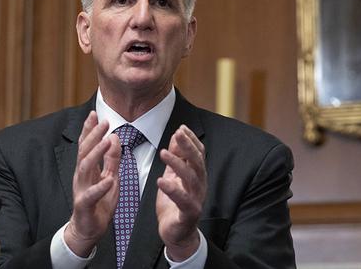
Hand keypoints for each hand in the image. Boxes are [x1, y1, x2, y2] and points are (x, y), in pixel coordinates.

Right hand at [65, 111, 120, 256]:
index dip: (89, 129)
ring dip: (96, 153)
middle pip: (84, 151)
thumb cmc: (98, 202)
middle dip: (93, 135)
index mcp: (87, 168)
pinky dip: (100, 187)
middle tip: (104, 122)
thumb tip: (114, 137)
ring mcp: (81, 190)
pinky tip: (110, 180)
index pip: (86, 144)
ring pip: (85, 167)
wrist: (87, 229)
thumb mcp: (110, 177)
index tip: (95, 113)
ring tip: (107, 141)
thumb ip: (112, 159)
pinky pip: (91, 195)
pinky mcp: (84, 205)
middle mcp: (81, 176)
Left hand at [156, 125, 206, 261]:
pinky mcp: (189, 214)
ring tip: (164, 153)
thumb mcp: (173, 176)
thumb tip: (177, 136)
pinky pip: (183, 200)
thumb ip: (177, 158)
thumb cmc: (174, 203)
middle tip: (178, 133)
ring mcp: (196, 199)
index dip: (191, 140)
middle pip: (197, 162)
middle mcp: (199, 185)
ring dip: (177, 164)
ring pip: (191, 178)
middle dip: (188, 146)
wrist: (177, 233)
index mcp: (196, 175)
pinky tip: (161, 180)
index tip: (181, 128)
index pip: (198, 153)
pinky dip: (172, 190)